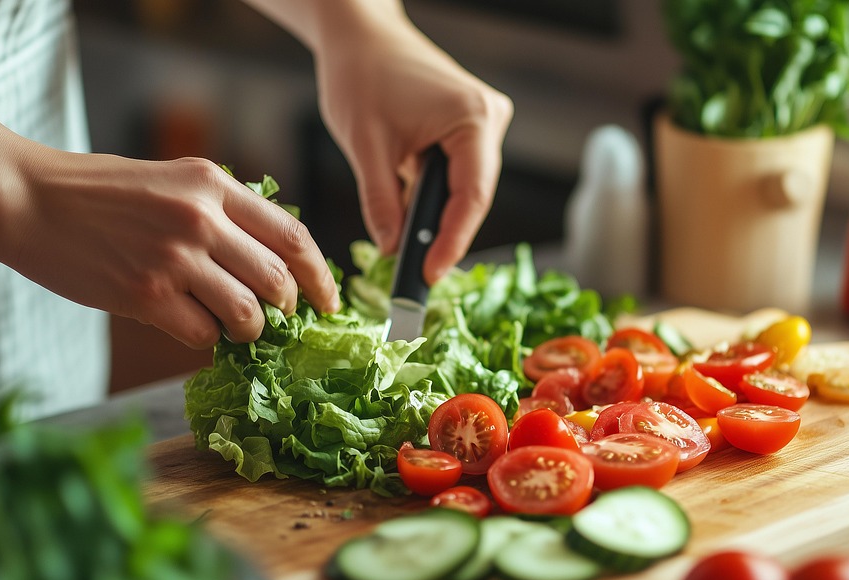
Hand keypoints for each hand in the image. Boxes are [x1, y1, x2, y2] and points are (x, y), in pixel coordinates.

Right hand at [6, 151, 338, 347]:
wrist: (27, 199)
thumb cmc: (99, 193)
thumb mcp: (171, 179)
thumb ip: (221, 210)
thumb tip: (272, 259)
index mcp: (213, 184)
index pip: (293, 236)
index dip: (320, 276)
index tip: (328, 301)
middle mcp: (201, 219)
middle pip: (278, 281)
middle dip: (286, 310)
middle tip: (275, 320)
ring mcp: (174, 259)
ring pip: (248, 315)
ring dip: (249, 331)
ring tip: (234, 327)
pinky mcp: (145, 295)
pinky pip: (203, 335)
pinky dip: (206, 339)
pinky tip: (190, 325)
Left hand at [313, 15, 512, 283]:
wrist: (359, 34)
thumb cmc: (360, 75)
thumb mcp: (365, 146)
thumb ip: (381, 202)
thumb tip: (391, 250)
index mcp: (472, 118)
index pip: (472, 195)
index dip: (452, 241)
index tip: (428, 275)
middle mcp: (489, 120)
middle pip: (473, 196)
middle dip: (443, 236)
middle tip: (415, 276)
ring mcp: (483, 123)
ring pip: (464, 189)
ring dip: (437, 218)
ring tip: (410, 255)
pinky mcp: (468, 128)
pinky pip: (455, 175)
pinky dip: (433, 199)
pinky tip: (410, 221)